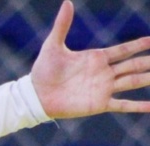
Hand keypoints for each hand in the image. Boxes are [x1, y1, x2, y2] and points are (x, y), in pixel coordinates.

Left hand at [30, 0, 149, 118]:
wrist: (36, 95)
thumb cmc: (43, 71)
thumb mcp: (53, 46)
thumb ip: (62, 25)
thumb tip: (67, 2)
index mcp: (97, 58)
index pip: (124, 50)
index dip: (140, 44)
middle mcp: (104, 72)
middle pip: (133, 65)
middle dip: (148, 62)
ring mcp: (104, 88)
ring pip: (133, 82)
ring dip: (148, 79)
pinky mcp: (100, 104)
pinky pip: (123, 104)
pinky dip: (138, 106)